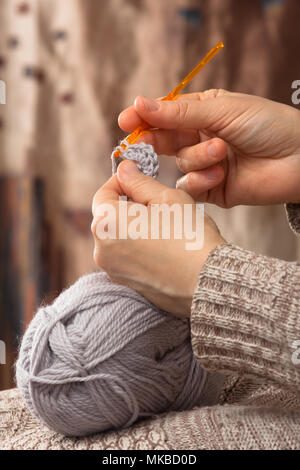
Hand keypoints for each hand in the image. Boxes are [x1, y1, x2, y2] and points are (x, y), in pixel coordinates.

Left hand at [91, 160, 224, 317]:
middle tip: (159, 202)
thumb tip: (124, 170)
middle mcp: (101, 249)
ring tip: (166, 225)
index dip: (123, 181)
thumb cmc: (190, 236)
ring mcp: (113, 270)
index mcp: (107, 223)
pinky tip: (165, 246)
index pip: (104, 192)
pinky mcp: (126, 284)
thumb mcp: (167, 197)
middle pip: (110, 216)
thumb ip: (139, 182)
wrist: (208, 282)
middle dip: (130, 204)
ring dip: (135, 226)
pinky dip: (140, 247)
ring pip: (119, 237)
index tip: (142, 177)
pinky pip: (128, 257)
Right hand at [118, 89, 299, 206]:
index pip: (166, 114)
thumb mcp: (222, 110)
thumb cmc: (268, 125)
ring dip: (198, 158)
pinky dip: (201, 181)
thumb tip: (140, 103)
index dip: (145, 118)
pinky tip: (220, 173)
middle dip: (158, 141)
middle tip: (145, 143)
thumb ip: (180, 113)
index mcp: (205, 113)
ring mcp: (207, 165)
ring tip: (222, 152)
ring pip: (181, 165)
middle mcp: (202, 138)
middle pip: (166, 141)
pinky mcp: (213, 190)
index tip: (126, 120)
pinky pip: (190, 188)